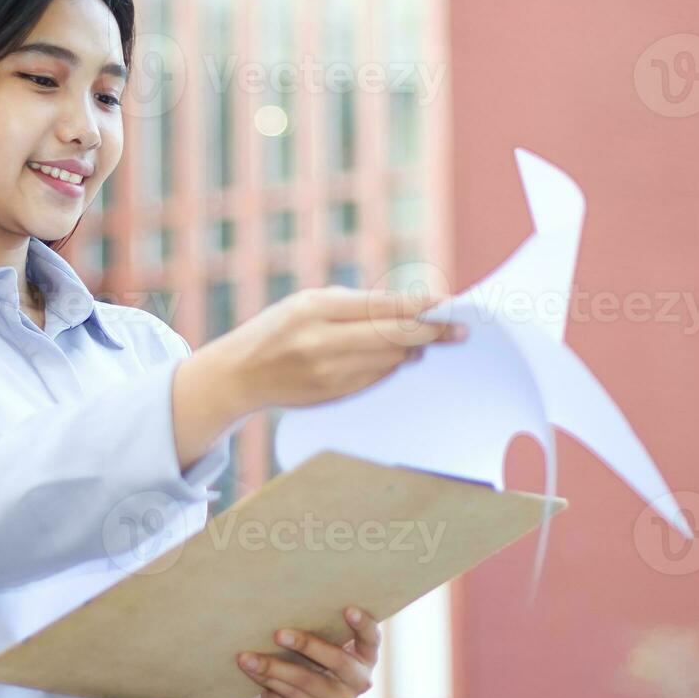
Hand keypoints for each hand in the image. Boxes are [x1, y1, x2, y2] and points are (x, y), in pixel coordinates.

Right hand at [173, 288, 464, 469]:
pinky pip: (376, 379)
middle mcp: (321, 341)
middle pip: (392, 336)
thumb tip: (408, 311)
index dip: (418, 305)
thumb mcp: (308, 302)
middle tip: (458, 330)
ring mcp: (327, 372)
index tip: (447, 304)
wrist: (240, 374)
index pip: (380, 306)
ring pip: (389, 360)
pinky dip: (393, 367)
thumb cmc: (279, 328)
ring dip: (413, 351)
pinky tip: (401, 358)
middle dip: (430, 332)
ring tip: (428, 342)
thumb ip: (353, 305)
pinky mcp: (332, 395)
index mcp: (315, 309)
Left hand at [234, 606, 380, 697]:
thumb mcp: (325, 641)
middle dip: (306, 645)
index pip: (371, 638)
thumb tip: (288, 600)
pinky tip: (250, 669)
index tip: (348, 609)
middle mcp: (359, 681)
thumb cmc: (316, 653)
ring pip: (304, 681)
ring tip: (247, 657)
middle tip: (278, 633)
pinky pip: (288, 694)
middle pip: (336, 661)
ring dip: (272, 667)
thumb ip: (322, 627)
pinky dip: (266, 679)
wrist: (304, 694)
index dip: (363, 624)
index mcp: (366, 656)